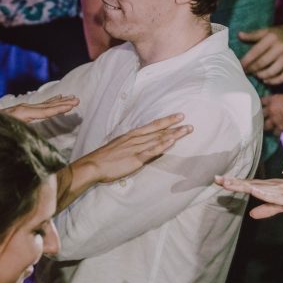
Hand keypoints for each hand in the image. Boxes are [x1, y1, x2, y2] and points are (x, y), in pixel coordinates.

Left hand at [0, 95, 79, 122]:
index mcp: (20, 113)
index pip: (43, 112)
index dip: (57, 109)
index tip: (70, 106)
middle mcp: (24, 109)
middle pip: (47, 106)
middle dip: (63, 103)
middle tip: (77, 100)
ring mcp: (24, 109)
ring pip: (46, 106)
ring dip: (60, 102)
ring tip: (73, 99)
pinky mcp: (23, 112)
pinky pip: (41, 108)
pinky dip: (51, 104)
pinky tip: (58, 100)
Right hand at [71, 113, 191, 184]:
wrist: (93, 165)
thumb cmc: (104, 158)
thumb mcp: (118, 147)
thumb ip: (131, 146)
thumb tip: (141, 146)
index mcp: (131, 135)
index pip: (152, 126)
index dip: (166, 121)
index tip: (178, 117)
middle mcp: (135, 139)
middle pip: (159, 131)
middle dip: (174, 126)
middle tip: (188, 122)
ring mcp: (136, 148)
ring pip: (158, 139)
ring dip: (174, 134)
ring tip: (187, 130)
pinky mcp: (135, 158)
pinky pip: (151, 151)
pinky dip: (162, 145)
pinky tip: (172, 142)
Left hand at [215, 175, 282, 218]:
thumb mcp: (279, 206)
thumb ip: (266, 210)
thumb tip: (251, 215)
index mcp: (267, 188)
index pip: (247, 184)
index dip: (233, 182)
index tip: (219, 180)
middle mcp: (269, 185)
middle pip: (248, 183)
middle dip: (232, 181)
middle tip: (216, 178)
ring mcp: (276, 189)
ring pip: (255, 186)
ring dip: (242, 184)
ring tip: (227, 183)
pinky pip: (270, 194)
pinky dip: (261, 192)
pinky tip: (252, 190)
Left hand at [239, 21, 282, 85]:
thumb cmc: (280, 34)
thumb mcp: (267, 31)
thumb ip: (253, 34)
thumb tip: (239, 35)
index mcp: (272, 38)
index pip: (255, 52)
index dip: (246, 61)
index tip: (239, 66)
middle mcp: (280, 47)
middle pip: (262, 63)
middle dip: (252, 70)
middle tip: (246, 73)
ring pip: (272, 72)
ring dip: (262, 76)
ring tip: (256, 76)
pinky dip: (274, 81)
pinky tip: (266, 81)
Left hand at [261, 94, 282, 134]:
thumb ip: (279, 102)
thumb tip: (279, 106)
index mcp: (273, 99)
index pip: (261, 101)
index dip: (260, 104)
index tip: (261, 106)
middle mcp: (271, 109)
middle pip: (259, 115)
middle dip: (261, 117)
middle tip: (264, 118)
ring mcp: (275, 119)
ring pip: (265, 126)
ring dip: (267, 126)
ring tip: (270, 127)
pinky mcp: (280, 128)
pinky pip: (275, 133)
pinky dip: (277, 132)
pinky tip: (279, 131)